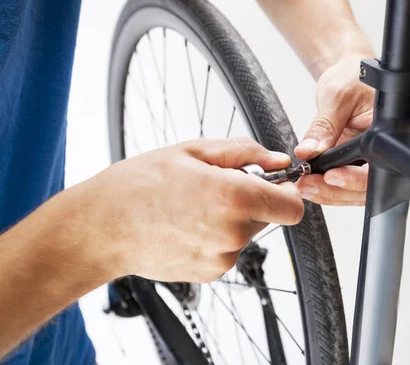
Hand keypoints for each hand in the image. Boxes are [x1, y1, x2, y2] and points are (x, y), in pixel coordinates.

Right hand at [84, 138, 303, 282]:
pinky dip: (216, 237)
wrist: (101, 228)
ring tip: (193, 207)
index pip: (293, 206)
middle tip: (216, 187)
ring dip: (232, 219)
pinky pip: (228, 250)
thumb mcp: (193, 151)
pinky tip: (187, 226)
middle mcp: (234, 233)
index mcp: (235, 197)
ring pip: (247, 233)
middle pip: (269, 217)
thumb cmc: (139, 185)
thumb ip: (244, 152)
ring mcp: (222, 258)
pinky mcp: (210, 273)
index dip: (287, 193)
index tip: (274, 184)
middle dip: (252, 200)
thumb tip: (277, 159)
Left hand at [295, 53, 373, 205]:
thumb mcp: (337, 97)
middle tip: (308, 186)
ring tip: (304, 186)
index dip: (354, 179)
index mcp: (386, 133)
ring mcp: (365, 160)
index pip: (375, 168)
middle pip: (364, 188)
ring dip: (327, 193)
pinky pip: (341, 183)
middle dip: (335, 191)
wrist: (348, 75)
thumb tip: (309, 150)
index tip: (330, 176)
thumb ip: (324, 126)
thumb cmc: (352, 77)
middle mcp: (380, 151)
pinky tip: (308, 182)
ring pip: (352, 191)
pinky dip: (324, 186)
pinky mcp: (351, 163)